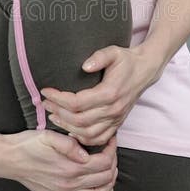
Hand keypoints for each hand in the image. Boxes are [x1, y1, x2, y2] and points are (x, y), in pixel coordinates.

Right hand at [0, 130, 118, 190]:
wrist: (9, 159)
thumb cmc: (28, 144)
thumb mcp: (48, 136)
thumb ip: (69, 144)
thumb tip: (85, 154)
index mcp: (70, 166)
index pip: (104, 162)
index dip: (112, 150)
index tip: (110, 141)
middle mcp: (69, 184)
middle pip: (104, 178)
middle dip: (113, 164)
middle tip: (110, 153)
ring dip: (108, 185)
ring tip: (109, 172)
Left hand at [40, 45, 155, 146]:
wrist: (144, 71)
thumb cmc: (126, 60)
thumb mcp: (114, 51)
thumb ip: (99, 57)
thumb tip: (84, 66)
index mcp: (110, 93)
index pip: (77, 102)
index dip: (58, 99)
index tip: (46, 91)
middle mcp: (113, 109)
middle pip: (78, 120)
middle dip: (58, 112)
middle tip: (45, 103)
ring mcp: (116, 119)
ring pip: (86, 133)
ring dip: (67, 127)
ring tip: (53, 116)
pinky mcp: (117, 123)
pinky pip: (99, 139)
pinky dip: (83, 138)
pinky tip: (71, 130)